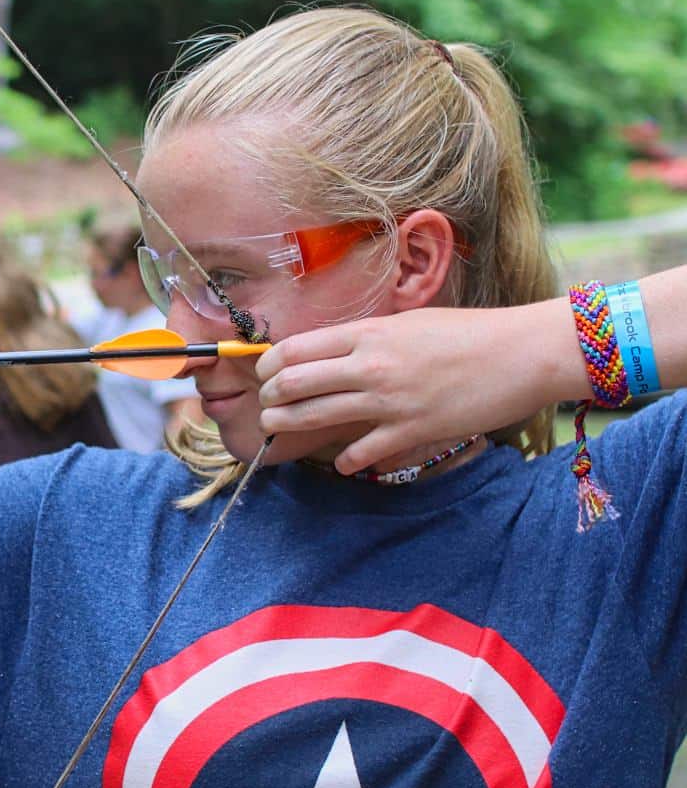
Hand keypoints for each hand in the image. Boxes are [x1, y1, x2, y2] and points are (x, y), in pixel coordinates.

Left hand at [255, 303, 572, 473]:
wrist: (523, 353)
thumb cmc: (469, 333)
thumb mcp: (410, 323)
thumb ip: (369, 339)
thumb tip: (334, 353)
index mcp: (368, 333)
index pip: (296, 348)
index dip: (269, 363)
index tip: (264, 373)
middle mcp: (370, 365)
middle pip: (294, 382)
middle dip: (269, 397)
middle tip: (264, 406)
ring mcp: (389, 400)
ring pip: (315, 416)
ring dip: (287, 425)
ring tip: (276, 429)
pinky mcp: (411, 430)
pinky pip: (361, 453)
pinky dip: (348, 460)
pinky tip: (345, 464)